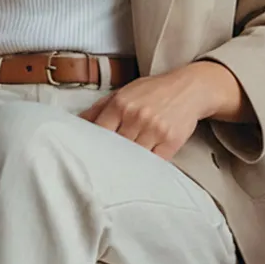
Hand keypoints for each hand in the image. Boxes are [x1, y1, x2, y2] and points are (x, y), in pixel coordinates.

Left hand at [76, 64, 215, 161]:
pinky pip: (153, 163)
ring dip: (126, 166)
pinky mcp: (171, 142)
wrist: (188, 89)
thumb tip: (76, 123)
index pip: (99, 131)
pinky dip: (145, 169)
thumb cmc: (152, 91)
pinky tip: (139, 171)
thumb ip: (99, 108)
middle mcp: (136, 116)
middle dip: (107, 158)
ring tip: (117, 174)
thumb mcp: (124, 92)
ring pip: (133, 157)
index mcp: (120, 103)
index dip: (92, 146)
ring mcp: (154, 130)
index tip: (86, 157)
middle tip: (98, 171)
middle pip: (115, 147)